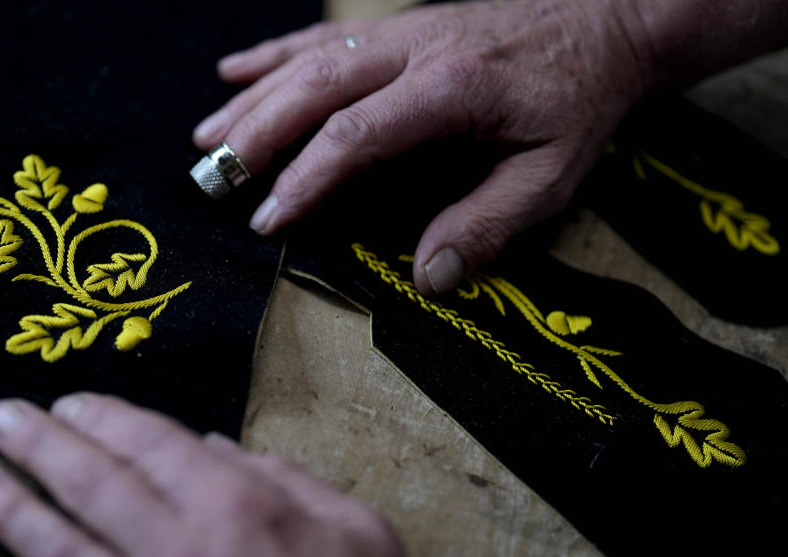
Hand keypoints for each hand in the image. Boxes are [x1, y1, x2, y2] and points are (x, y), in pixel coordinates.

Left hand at [0, 394, 434, 556]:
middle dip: (39, 444)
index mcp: (238, 508)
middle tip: (0, 418)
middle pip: (90, 484)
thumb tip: (213, 448)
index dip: (105, 416)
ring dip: (7, 510)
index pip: (151, 444)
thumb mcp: (356, 526)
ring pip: (56, 551)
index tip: (73, 402)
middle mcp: (179, 555)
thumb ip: (283, 478)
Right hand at [193, 0, 651, 293]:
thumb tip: (429, 278)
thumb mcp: (551, 174)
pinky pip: (321, 37)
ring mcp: (401, 32)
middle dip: (254, 136)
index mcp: (450, 90)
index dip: (304, 180)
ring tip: (204, 139)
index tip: (268, 218)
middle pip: (313, 89)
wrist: (606, 23)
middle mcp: (414, 52)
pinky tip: (233, 71)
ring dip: (250, 99)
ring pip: (307, 61)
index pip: (355, 136)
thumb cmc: (579, 102)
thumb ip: (488, 224)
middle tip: (212, 181)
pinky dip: (272, 54)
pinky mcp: (398, 26)